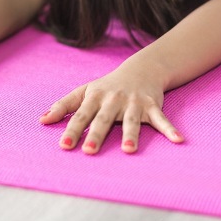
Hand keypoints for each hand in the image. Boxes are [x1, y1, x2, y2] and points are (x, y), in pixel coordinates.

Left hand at [39, 63, 183, 153]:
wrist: (141, 69)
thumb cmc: (107, 86)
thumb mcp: (84, 91)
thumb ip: (64, 106)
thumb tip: (42, 120)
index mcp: (95, 97)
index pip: (81, 115)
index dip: (72, 130)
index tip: (64, 145)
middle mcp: (113, 100)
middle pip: (103, 119)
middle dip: (97, 134)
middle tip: (89, 151)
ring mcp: (134, 103)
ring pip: (131, 121)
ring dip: (131, 135)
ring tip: (129, 151)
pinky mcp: (152, 105)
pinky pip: (161, 119)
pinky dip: (170, 129)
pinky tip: (178, 140)